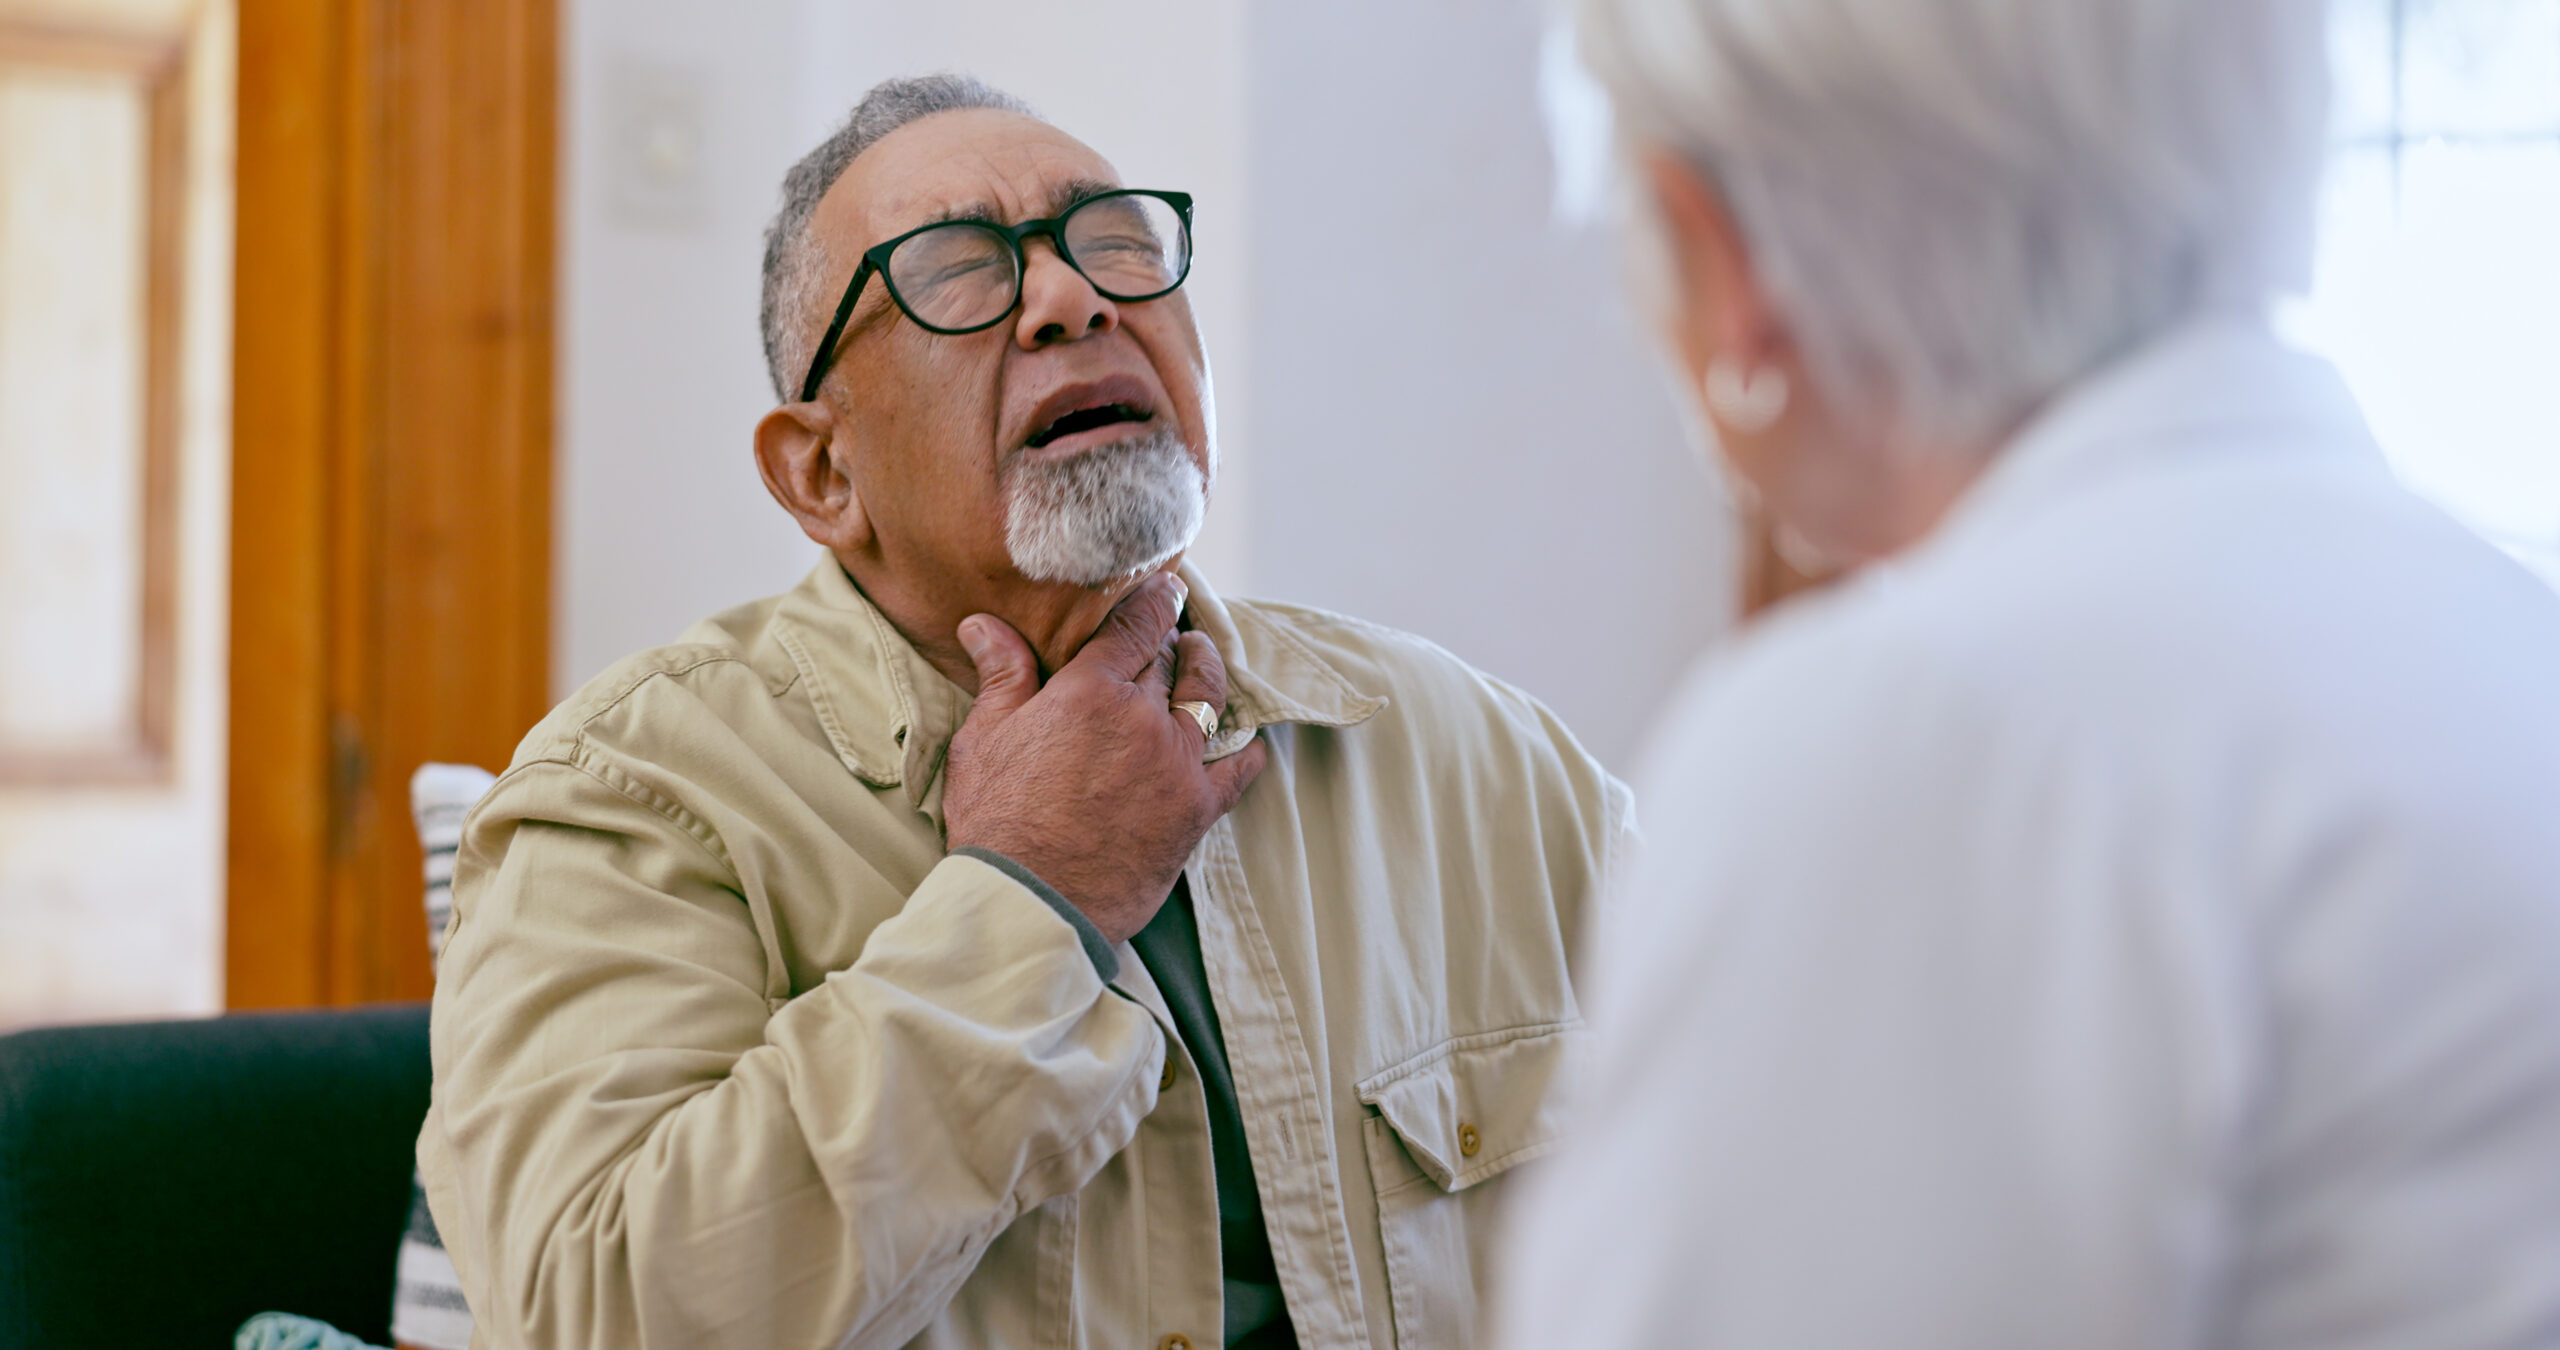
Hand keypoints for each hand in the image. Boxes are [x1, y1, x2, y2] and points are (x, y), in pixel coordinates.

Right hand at [942, 573, 1269, 943]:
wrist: (1031, 902)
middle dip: (1168, 640)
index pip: (1135, 624)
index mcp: (1090, 690)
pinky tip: (1246, 739)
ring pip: (1206, 696)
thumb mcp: (984, 741)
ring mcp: (1177, 762)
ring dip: (1205, 671)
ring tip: (1200, 659)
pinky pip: (1240, 767)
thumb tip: (985, 625)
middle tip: (1167, 633)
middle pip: (1167, 659)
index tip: (1165, 585)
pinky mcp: (1197, 808)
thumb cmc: (998, 823)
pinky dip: (1246, 747)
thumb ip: (1000, 676)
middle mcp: (1143, 716)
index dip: (1153, 599)